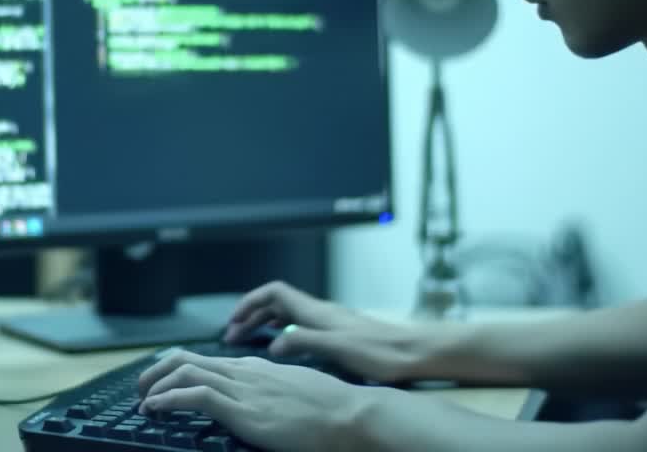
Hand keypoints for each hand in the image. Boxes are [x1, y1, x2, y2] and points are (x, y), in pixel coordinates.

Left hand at [137, 350, 376, 451]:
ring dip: (155, 385)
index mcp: (256, 369)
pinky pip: (194, 396)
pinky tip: (155, 408)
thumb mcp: (296, 393)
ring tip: (142, 402)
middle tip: (142, 390)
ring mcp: (243, 388)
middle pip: (187, 359)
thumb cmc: (331, 409)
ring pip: (185, 372)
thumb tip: (262, 405)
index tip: (162, 383)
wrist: (349, 415)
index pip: (207, 361)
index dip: (178, 370)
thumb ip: (273, 393)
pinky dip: (167, 399)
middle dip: (157, 372)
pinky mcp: (243, 409)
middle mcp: (245, 372)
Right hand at [227, 281, 453, 383]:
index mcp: (316, 312)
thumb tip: (272, 345)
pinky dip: (282, 333)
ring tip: (248, 341)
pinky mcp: (337, 333)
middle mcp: (320, 312)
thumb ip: (304, 343)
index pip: (274, 293)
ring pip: (287, 315)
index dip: (250, 303)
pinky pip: (299, 326)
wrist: (414, 352)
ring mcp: (329, 321)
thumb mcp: (338, 349)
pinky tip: (282, 349)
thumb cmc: (380, 351)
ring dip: (264, 324)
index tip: (233, 320)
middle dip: (251, 315)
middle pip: (276, 303)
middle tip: (232, 336)